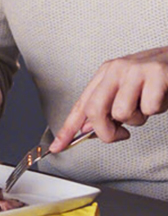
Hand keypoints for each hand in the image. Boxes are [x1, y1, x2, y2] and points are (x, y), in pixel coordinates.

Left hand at [50, 47, 167, 151]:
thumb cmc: (158, 79)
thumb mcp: (128, 90)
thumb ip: (108, 107)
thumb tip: (88, 129)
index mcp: (106, 73)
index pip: (81, 104)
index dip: (68, 128)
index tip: (58, 146)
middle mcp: (116, 69)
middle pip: (94, 110)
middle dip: (106, 131)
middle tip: (121, 134)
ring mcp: (135, 70)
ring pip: (122, 113)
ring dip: (139, 119)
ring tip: (149, 105)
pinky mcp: (157, 74)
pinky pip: (149, 108)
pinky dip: (158, 109)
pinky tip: (163, 97)